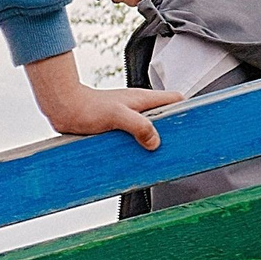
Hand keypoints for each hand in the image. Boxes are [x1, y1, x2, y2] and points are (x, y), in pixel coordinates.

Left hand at [24, 51, 176, 148]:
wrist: (64, 109)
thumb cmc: (87, 106)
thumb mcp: (117, 115)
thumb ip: (138, 126)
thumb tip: (155, 142)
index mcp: (143, 100)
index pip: (175, 100)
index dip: (188, 110)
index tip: (196, 126)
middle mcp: (139, 108)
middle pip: (165, 119)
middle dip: (172, 133)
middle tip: (177, 150)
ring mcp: (128, 119)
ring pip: (150, 131)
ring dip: (153, 143)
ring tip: (158, 159)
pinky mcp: (118, 129)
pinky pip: (134, 139)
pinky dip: (138, 148)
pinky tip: (137, 160)